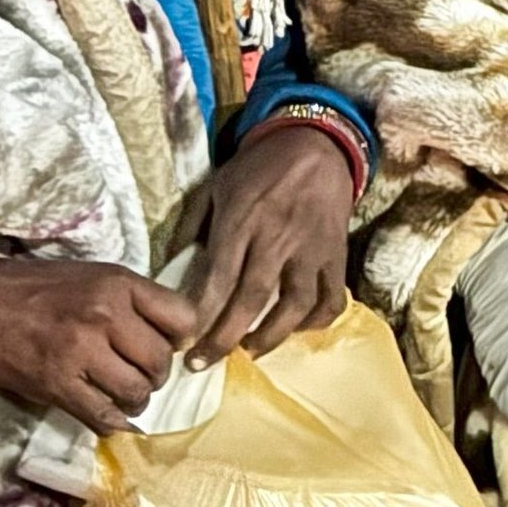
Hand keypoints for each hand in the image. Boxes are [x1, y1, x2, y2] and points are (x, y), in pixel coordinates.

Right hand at [0, 256, 196, 435]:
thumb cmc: (38, 289)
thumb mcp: (95, 277)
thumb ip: (135, 300)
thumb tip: (172, 332)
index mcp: (119, 285)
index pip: (182, 317)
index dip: (181, 337)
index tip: (169, 344)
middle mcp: (105, 316)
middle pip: (160, 359)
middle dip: (157, 373)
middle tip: (144, 375)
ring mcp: (80, 353)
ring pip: (136, 391)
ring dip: (137, 400)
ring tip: (128, 396)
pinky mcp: (56, 385)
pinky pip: (102, 415)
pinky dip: (113, 422)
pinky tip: (111, 417)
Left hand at [187, 123, 356, 367]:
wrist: (316, 143)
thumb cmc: (259, 167)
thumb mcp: (216, 186)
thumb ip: (193, 226)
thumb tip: (170, 268)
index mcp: (243, 221)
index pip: (219, 278)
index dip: (200, 317)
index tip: (183, 343)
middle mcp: (278, 237)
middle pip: (253, 299)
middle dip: (226, 338)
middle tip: (204, 363)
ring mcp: (312, 247)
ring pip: (295, 304)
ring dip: (272, 336)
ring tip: (250, 350)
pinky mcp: (337, 252)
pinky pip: (331, 295)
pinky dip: (317, 319)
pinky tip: (298, 328)